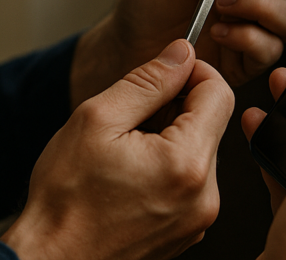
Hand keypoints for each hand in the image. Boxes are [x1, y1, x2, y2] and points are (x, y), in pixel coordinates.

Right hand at [2, 40, 233, 259]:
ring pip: (199, 152)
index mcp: (186, 164)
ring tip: (125, 150)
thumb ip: (147, 80)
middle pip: (211, 124)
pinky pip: (190, 183)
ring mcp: (198, 219)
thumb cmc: (65, 198)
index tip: (165, 71)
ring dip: (169, 138)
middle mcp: (204, 196)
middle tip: (130, 117)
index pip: (220, 94)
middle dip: (176, 107)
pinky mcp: (187, 232)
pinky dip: (166, 167)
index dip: (194, 71)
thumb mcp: (97, 119)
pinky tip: (130, 174)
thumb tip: (180, 53)